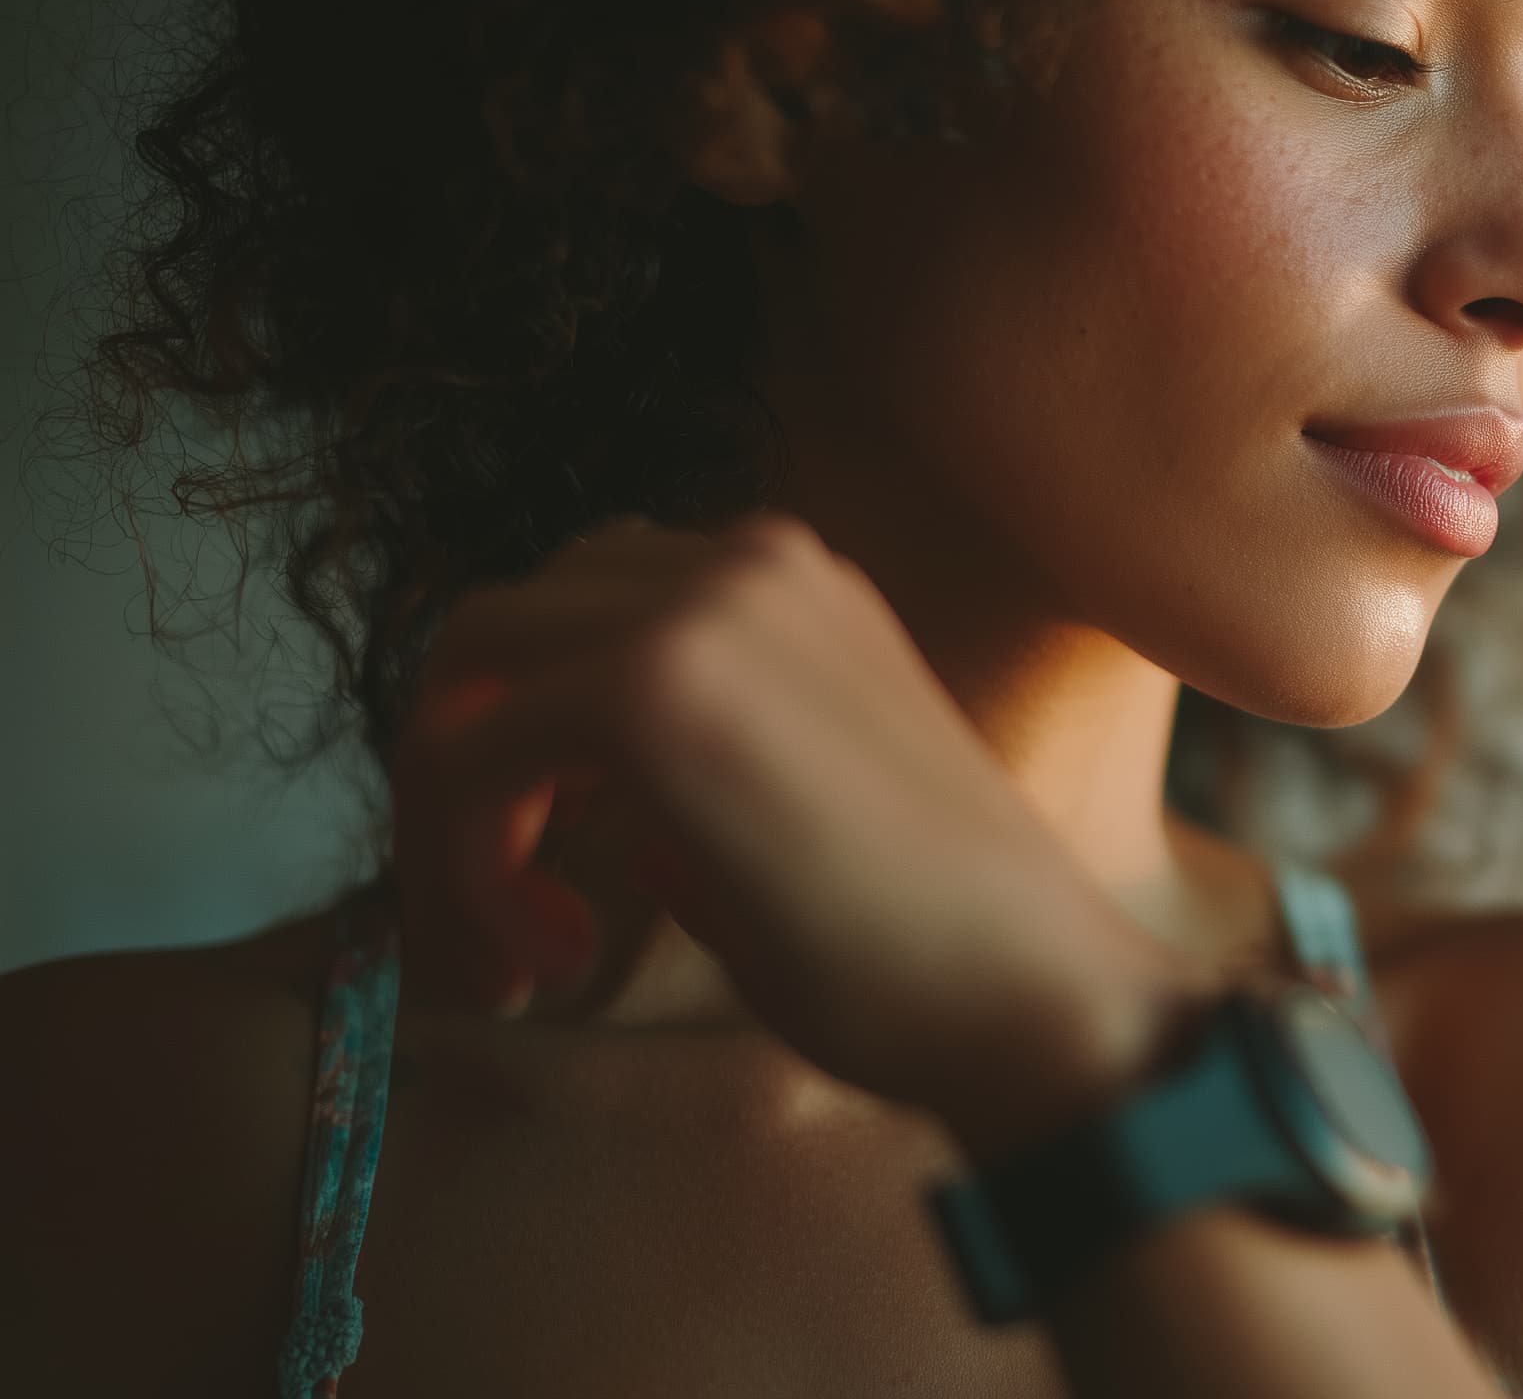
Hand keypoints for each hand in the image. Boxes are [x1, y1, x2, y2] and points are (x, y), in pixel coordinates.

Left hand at [387, 511, 1205, 1159]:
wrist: (1040, 994)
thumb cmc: (930, 945)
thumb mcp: (785, 809)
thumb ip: (675, 773)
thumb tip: (548, 798)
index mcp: (792, 583)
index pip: (575, 614)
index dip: (520, 760)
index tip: (544, 912)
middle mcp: (748, 559)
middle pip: (496, 630)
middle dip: (458, 784)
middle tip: (494, 938)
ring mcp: (702, 606)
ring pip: (462, 678)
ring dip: (451, 827)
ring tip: (514, 961)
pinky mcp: (654, 686)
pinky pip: (464, 756)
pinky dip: (465, 869)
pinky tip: (551, 964)